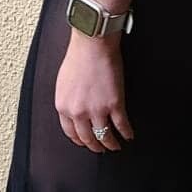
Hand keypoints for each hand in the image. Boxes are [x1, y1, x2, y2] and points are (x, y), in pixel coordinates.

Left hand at [54, 30, 135, 152]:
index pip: (71, 133)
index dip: (79, 140)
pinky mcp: (115, 104)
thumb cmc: (79, 55)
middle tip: (101, 148)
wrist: (93, 43)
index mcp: (63, 106)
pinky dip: (126, 133)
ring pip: (105, 136)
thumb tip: (74, 110)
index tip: (85, 142)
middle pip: (88, 138)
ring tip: (115, 146)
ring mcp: (97, 110)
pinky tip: (128, 135)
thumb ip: (68, 99)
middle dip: (95, 146)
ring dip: (111, 144)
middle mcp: (78, 112)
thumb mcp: (64, 82)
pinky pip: (122, 126)